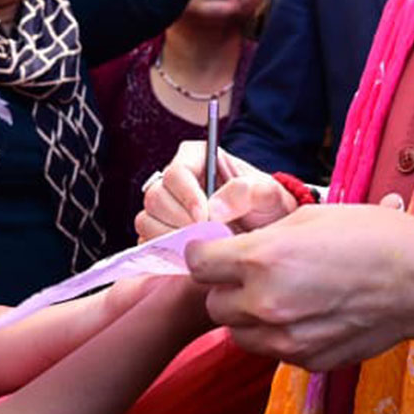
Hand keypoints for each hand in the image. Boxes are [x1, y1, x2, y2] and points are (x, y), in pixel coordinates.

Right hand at [135, 143, 292, 239]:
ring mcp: (164, 207)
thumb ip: (247, 192)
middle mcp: (175, 181)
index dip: (186, 195)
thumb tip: (214, 209)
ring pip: (146, 220)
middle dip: (179, 221)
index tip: (204, 217)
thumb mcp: (267, 193)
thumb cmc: (266, 205)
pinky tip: (191, 255)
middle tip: (205, 237)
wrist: (265, 232)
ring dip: (171, 238)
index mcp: (196, 158)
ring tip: (202, 246)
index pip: (176, 172)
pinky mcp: (158, 232)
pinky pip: (146, 242)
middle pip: (156, 197)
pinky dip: (165, 251)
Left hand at [183, 202, 413, 370]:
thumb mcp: (309, 217)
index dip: (205, 254)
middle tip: (254, 273)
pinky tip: (307, 313)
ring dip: (249, 315)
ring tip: (282, 294)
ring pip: (238, 333)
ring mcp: (285, 339)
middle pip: (213, 303)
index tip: (218, 250)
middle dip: (226, 287)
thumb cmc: (373, 237)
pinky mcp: (306, 361)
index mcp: (263, 259)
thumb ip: (263, 236)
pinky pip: (271, 349)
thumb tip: (234, 244)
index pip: (196, 263)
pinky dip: (278, 335)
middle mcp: (266, 303)